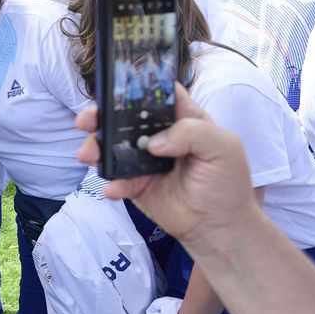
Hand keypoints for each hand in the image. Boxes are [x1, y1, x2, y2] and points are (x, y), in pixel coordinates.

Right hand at [74, 83, 261, 250]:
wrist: (218, 227)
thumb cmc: (227, 182)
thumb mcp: (224, 147)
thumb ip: (193, 133)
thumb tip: (153, 142)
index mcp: (183, 118)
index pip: (158, 94)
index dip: (137, 87)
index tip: (115, 86)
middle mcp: (160, 135)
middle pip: (125, 117)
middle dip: (102, 115)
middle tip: (87, 120)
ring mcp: (145, 161)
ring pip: (114, 147)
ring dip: (97, 148)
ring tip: (88, 155)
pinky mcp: (136, 185)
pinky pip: (117, 180)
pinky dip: (111, 183)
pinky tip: (113, 188)